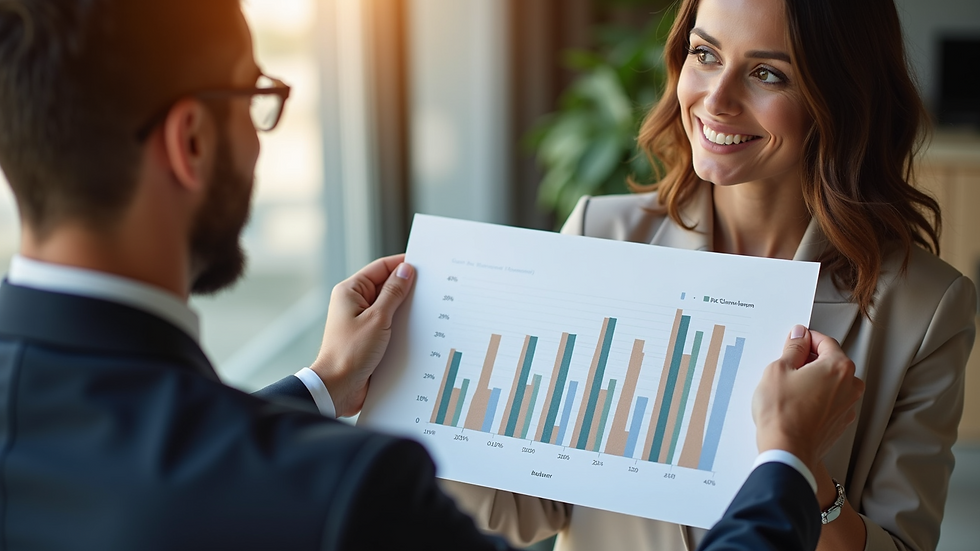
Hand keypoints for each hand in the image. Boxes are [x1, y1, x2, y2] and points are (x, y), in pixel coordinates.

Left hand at [310, 254, 414, 416]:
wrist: (338, 387)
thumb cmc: (350, 353)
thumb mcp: (377, 318)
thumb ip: (393, 293)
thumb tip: (406, 271)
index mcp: (351, 291)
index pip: (381, 268)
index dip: (402, 265)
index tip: (425, 265)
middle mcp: (354, 303)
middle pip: (386, 286)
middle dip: (407, 288)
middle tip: (431, 288)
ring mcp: (362, 320)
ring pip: (390, 306)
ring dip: (406, 308)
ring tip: (428, 309)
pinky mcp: (369, 336)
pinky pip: (389, 323)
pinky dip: (402, 324)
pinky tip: (418, 328)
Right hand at [752, 325, 864, 471]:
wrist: (787, 451)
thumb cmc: (782, 413)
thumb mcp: (778, 369)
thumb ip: (793, 348)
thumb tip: (799, 336)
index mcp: (838, 367)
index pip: (825, 341)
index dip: (806, 339)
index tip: (794, 341)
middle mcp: (850, 386)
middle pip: (831, 362)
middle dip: (810, 360)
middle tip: (787, 365)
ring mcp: (847, 406)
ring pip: (831, 382)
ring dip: (814, 380)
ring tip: (789, 388)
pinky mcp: (840, 423)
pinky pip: (829, 401)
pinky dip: (816, 398)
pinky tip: (795, 404)